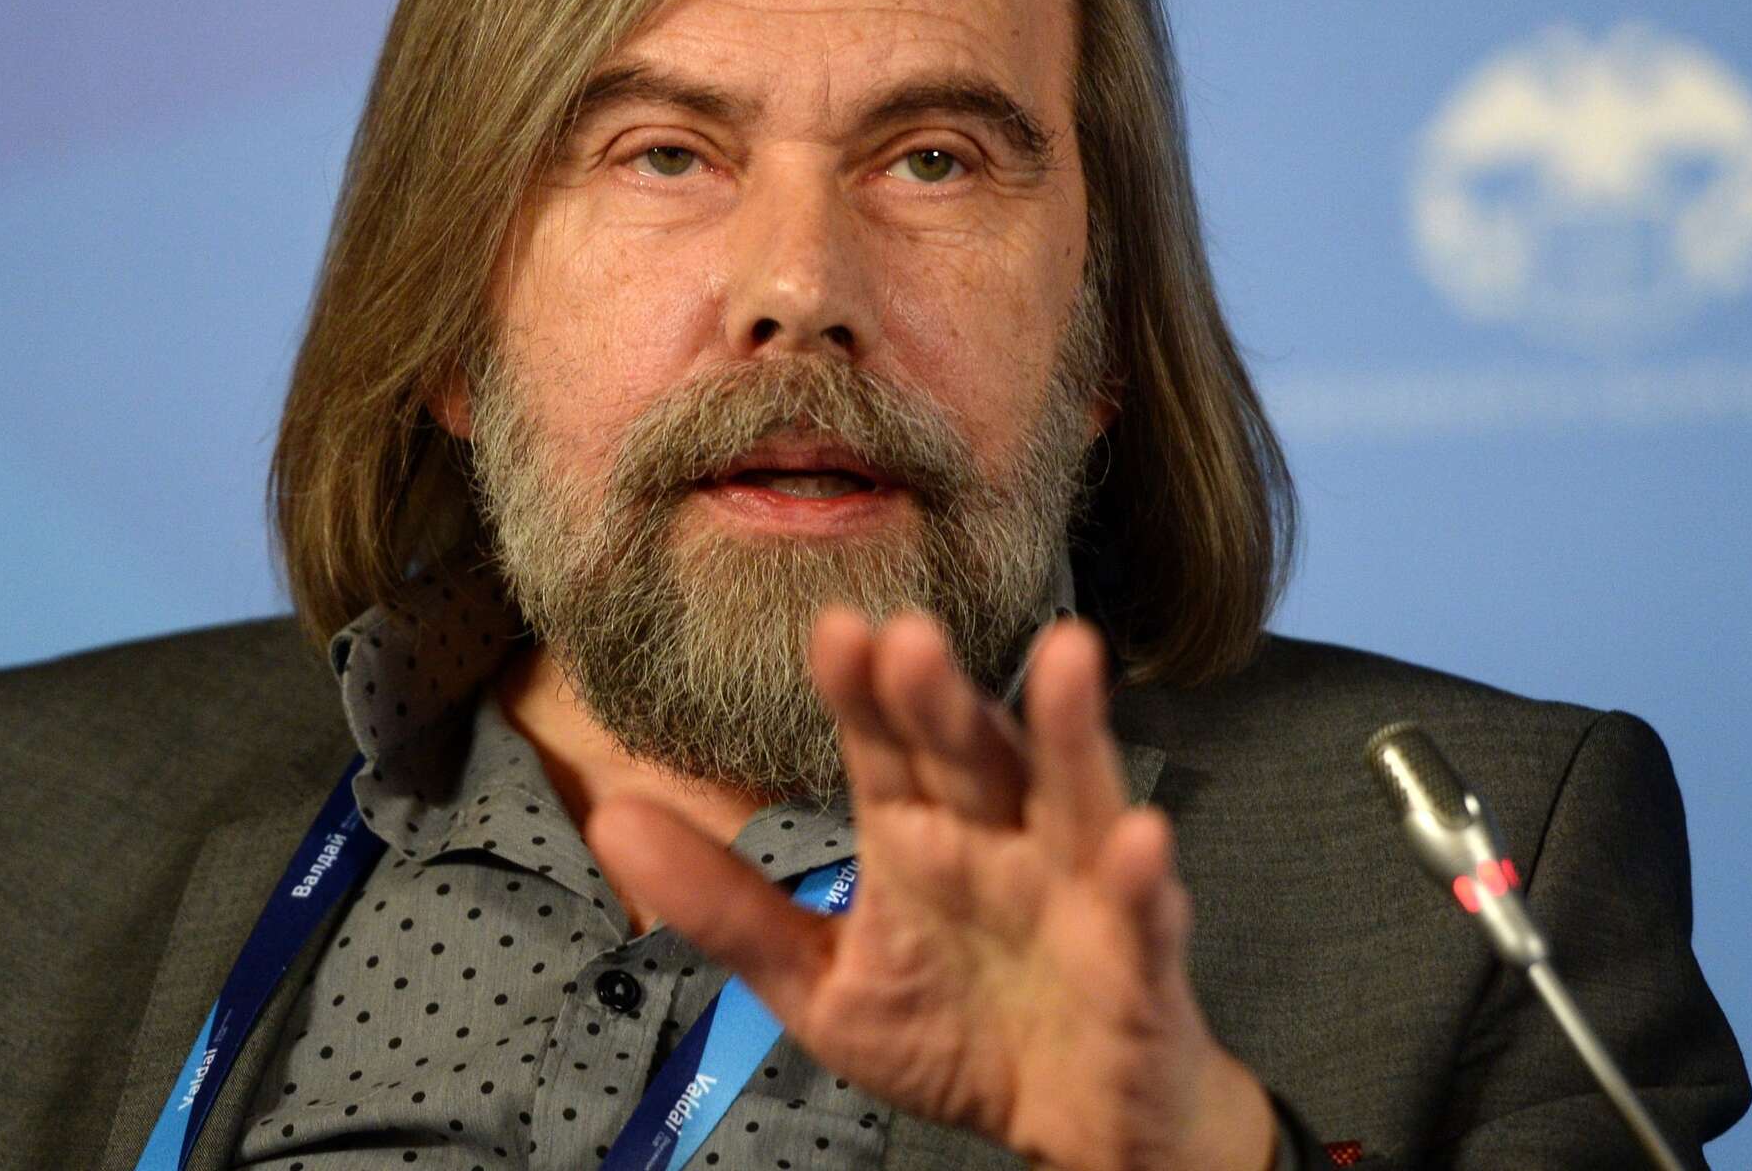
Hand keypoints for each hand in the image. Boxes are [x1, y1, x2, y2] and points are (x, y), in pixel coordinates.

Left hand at [584, 609, 1276, 1170]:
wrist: (1075, 1126)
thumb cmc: (954, 1033)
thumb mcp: (819, 982)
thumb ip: (725, 907)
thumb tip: (609, 818)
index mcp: (920, 836)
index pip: (883, 747)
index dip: (862, 693)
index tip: (835, 630)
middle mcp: (997, 839)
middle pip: (969, 753)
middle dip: (942, 698)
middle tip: (909, 636)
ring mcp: (1074, 890)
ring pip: (1072, 795)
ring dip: (1070, 731)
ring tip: (1067, 656)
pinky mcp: (1137, 958)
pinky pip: (1141, 913)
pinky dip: (1142, 876)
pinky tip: (1138, 838)